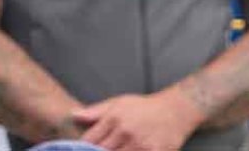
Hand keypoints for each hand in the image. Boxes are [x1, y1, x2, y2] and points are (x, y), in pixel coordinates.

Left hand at [72, 88, 202, 150]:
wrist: (175, 111)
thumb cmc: (143, 107)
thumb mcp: (118, 103)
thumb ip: (95, 111)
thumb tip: (74, 115)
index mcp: (114, 118)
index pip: (90, 140)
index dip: (81, 148)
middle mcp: (126, 132)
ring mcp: (140, 145)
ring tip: (115, 149)